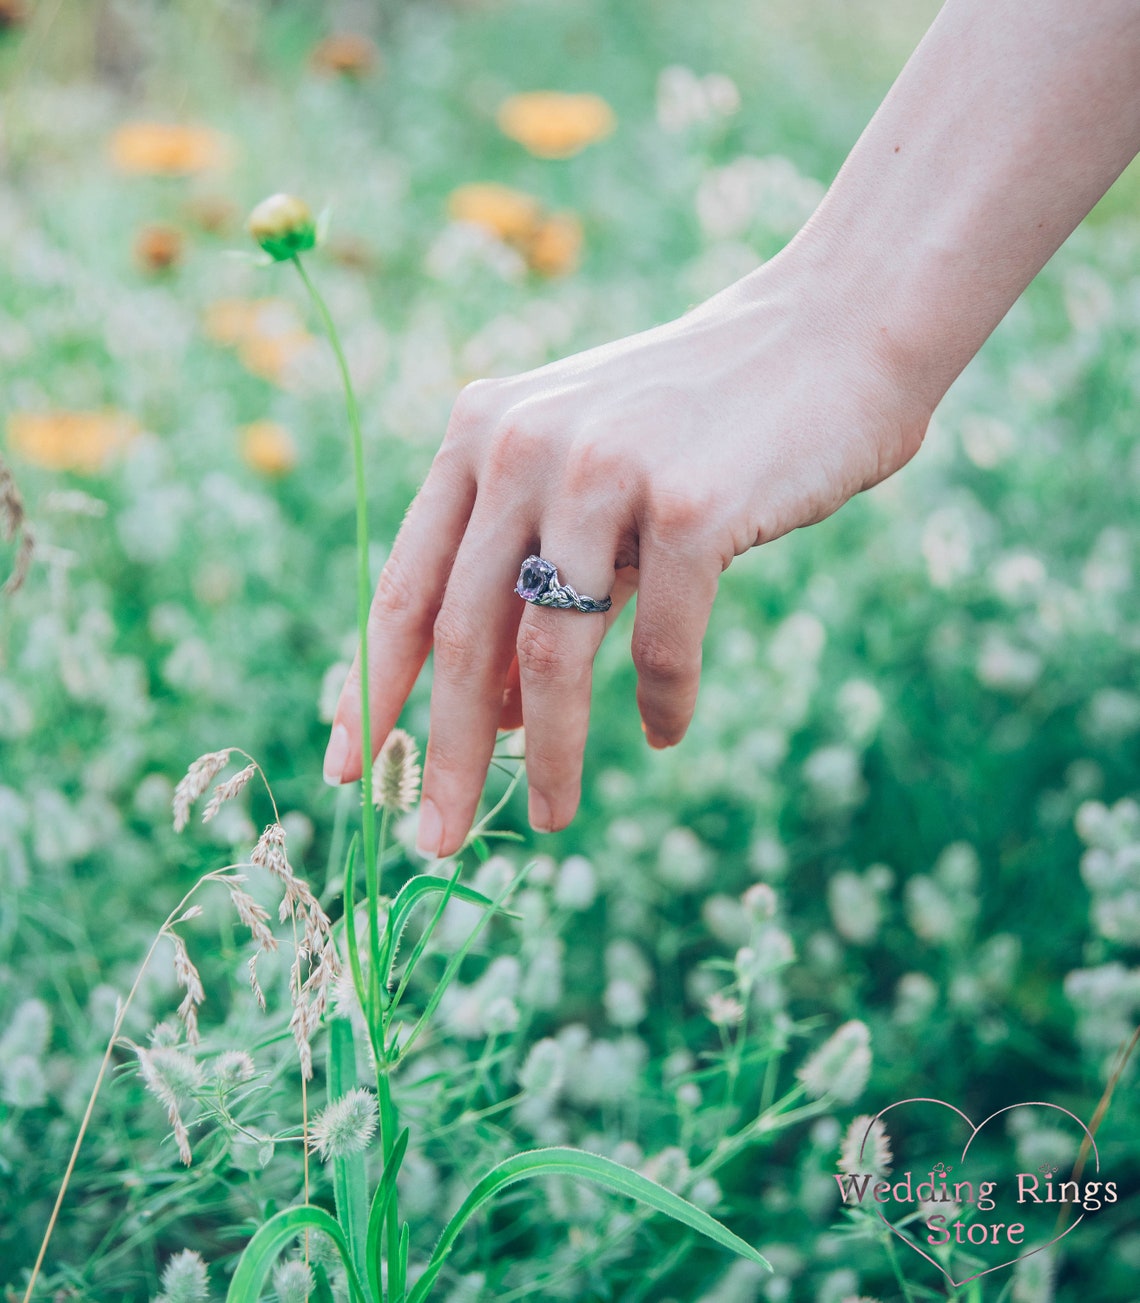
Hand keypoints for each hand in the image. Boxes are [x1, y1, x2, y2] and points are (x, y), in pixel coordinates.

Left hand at [322, 249, 931, 855]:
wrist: (831, 333)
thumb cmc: (702, 423)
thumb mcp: (588, 487)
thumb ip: (532, 580)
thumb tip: (493, 716)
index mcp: (480, 436)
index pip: (404, 588)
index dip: (372, 689)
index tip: (349, 771)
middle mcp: (524, 447)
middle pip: (463, 635)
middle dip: (443, 751)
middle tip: (434, 838)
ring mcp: (606, 473)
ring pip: (552, 653)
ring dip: (548, 755)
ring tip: (552, 817)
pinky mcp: (693, 507)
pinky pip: (660, 645)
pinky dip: (662, 703)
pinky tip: (666, 733)